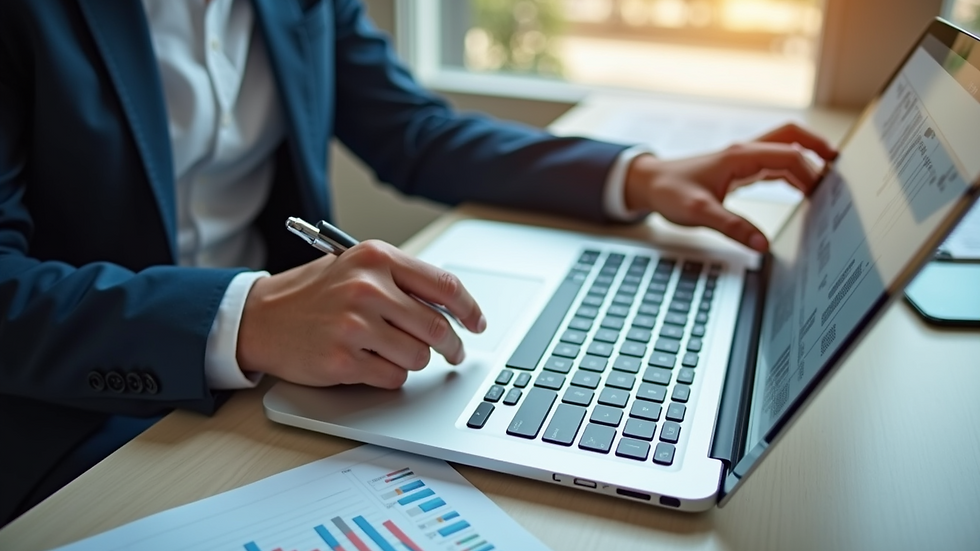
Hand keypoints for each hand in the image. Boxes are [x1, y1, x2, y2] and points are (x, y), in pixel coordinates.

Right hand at [236, 240, 485, 388]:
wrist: (261, 317)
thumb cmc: (313, 294)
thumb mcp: (357, 268)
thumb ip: (403, 281)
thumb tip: (454, 308)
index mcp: (376, 259)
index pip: (444, 285)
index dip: (470, 309)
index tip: (478, 323)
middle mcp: (367, 288)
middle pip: (437, 326)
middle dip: (452, 346)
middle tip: (453, 353)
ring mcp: (354, 325)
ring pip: (418, 356)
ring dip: (414, 360)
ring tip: (392, 351)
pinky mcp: (343, 360)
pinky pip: (392, 377)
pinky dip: (389, 375)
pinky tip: (370, 362)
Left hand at [623, 123, 836, 251]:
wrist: (649, 183)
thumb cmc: (670, 192)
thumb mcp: (699, 213)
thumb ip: (732, 227)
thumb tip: (761, 244)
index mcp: (739, 157)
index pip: (788, 157)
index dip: (811, 174)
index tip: (824, 195)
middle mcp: (744, 152)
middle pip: (792, 137)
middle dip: (818, 147)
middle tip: (841, 167)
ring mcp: (743, 159)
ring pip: (785, 150)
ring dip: (807, 161)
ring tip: (827, 184)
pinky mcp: (740, 169)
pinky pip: (774, 164)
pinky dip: (792, 172)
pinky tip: (801, 190)